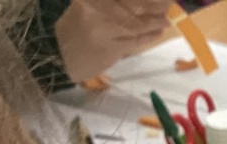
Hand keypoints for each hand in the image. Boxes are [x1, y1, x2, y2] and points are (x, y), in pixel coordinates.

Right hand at [55, 0, 172, 83]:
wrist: (58, 54)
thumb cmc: (76, 27)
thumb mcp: (89, 5)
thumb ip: (115, 2)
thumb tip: (144, 3)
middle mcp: (97, 8)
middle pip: (134, 5)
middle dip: (155, 5)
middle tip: (168, 4)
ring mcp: (103, 29)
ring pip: (136, 24)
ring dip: (154, 21)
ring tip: (165, 19)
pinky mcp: (109, 49)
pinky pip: (134, 41)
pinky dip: (148, 36)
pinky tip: (157, 32)